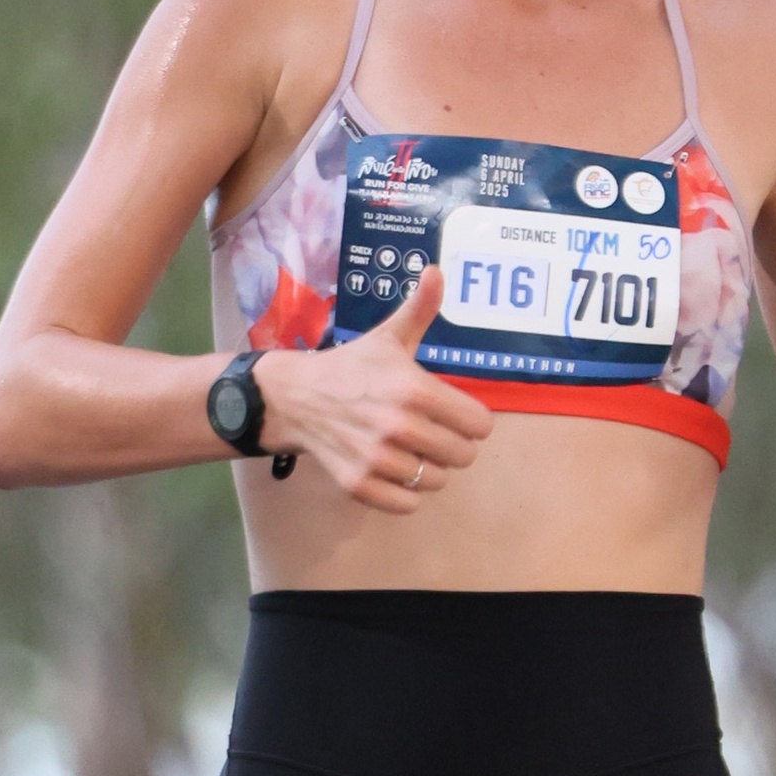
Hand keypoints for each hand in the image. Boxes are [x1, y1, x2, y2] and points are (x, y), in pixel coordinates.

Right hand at [257, 262, 491, 513]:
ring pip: (437, 481)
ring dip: (429, 468)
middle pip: (463, 456)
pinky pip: (407, 504)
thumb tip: (438, 271)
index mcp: (415, 390)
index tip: (454, 413)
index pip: (479, 425)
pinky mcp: (359, 484)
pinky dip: (407, 493)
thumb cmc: (351, 367)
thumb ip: (420, 309)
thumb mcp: (388, 337)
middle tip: (431, 431)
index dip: (471, 419)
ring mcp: (377, 459)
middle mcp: (399, 428)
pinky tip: (395, 470)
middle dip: (453, 444)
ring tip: (410, 449)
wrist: (296, 397)